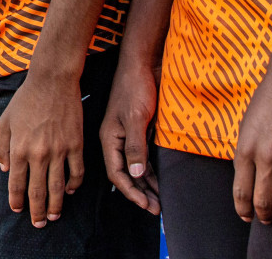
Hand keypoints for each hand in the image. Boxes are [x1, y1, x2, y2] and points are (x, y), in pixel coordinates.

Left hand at [0, 69, 84, 226]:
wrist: (52, 81)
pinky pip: (77, 172)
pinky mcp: (76, 145)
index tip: (17, 210)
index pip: (17, 184)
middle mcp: (39, 154)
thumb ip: (1, 147)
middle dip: (37, 212)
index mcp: (19, 149)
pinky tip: (70, 191)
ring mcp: (59, 151)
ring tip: (54, 216)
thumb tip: (6, 170)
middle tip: (39, 224)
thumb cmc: (26, 99)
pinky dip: (74, 185)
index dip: (16, 200)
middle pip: (37, 191)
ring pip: (58, 187)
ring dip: (56, 205)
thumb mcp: (5, 121)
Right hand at [100, 58, 159, 213]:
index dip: (131, 192)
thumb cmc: (135, 88)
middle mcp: (117, 140)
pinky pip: (144, 157)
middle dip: (140, 193)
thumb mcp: (136, 118)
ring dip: (147, 185)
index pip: (117, 174)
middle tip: (157, 209)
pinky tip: (161, 181)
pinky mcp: (140, 131)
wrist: (142, 64)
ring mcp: (128, 136)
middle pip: (126, 174)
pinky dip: (152, 172)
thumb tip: (136, 175)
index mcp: (110, 138)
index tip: (146, 205)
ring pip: (136, 168)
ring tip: (160, 201)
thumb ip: (135, 147)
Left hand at [232, 64, 271, 224]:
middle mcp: (265, 156)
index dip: (243, 209)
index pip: (240, 191)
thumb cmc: (266, 99)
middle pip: (262, 200)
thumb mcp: (245, 125)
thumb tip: (248, 176)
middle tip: (266, 222)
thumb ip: (246, 152)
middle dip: (263, 216)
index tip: (246, 216)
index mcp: (245, 149)